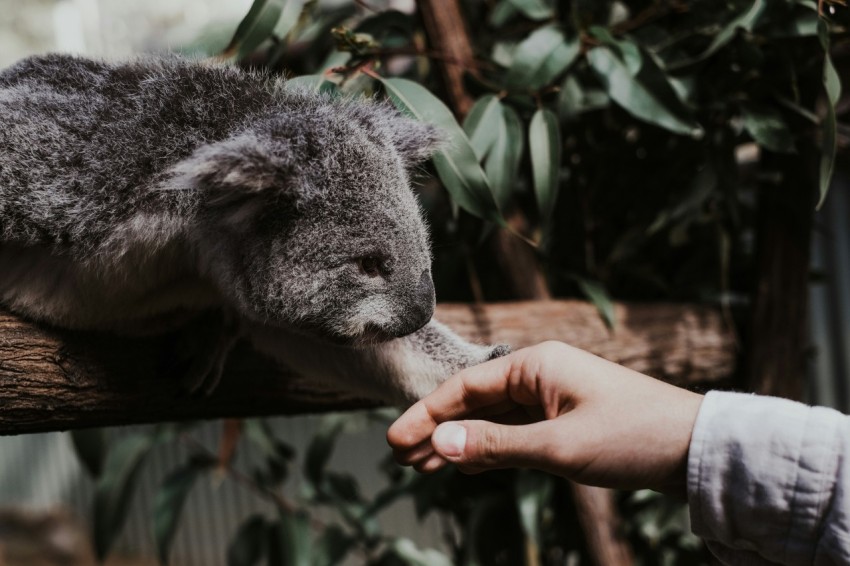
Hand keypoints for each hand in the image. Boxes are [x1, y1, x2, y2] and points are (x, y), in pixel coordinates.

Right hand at [387, 341, 703, 494]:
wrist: (695, 448)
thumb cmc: (632, 436)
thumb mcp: (558, 446)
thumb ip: (496, 444)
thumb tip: (439, 442)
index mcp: (536, 364)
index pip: (465, 387)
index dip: (426, 414)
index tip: (394, 440)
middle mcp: (539, 375)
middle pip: (474, 401)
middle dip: (436, 429)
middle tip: (399, 457)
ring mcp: (551, 398)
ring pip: (491, 419)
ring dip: (458, 442)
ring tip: (421, 466)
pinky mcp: (564, 421)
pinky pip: (514, 432)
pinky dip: (487, 448)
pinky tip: (464, 464)